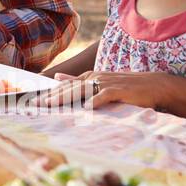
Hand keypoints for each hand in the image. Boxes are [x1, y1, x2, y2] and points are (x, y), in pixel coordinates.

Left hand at [35, 70, 168, 110]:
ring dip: (66, 97)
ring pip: (82, 90)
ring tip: (52, 105)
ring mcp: (106, 83)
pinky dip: (95, 101)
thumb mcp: (98, 81)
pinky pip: (104, 95)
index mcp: (88, 77)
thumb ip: (78, 81)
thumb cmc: (124, 86)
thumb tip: (57, 77)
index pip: (65, 86)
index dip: (49, 94)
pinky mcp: (119, 90)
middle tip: (36, 105)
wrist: (152, 85)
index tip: (33, 102)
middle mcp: (94, 78)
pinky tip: (86, 108)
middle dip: (51, 96)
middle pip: (69, 88)